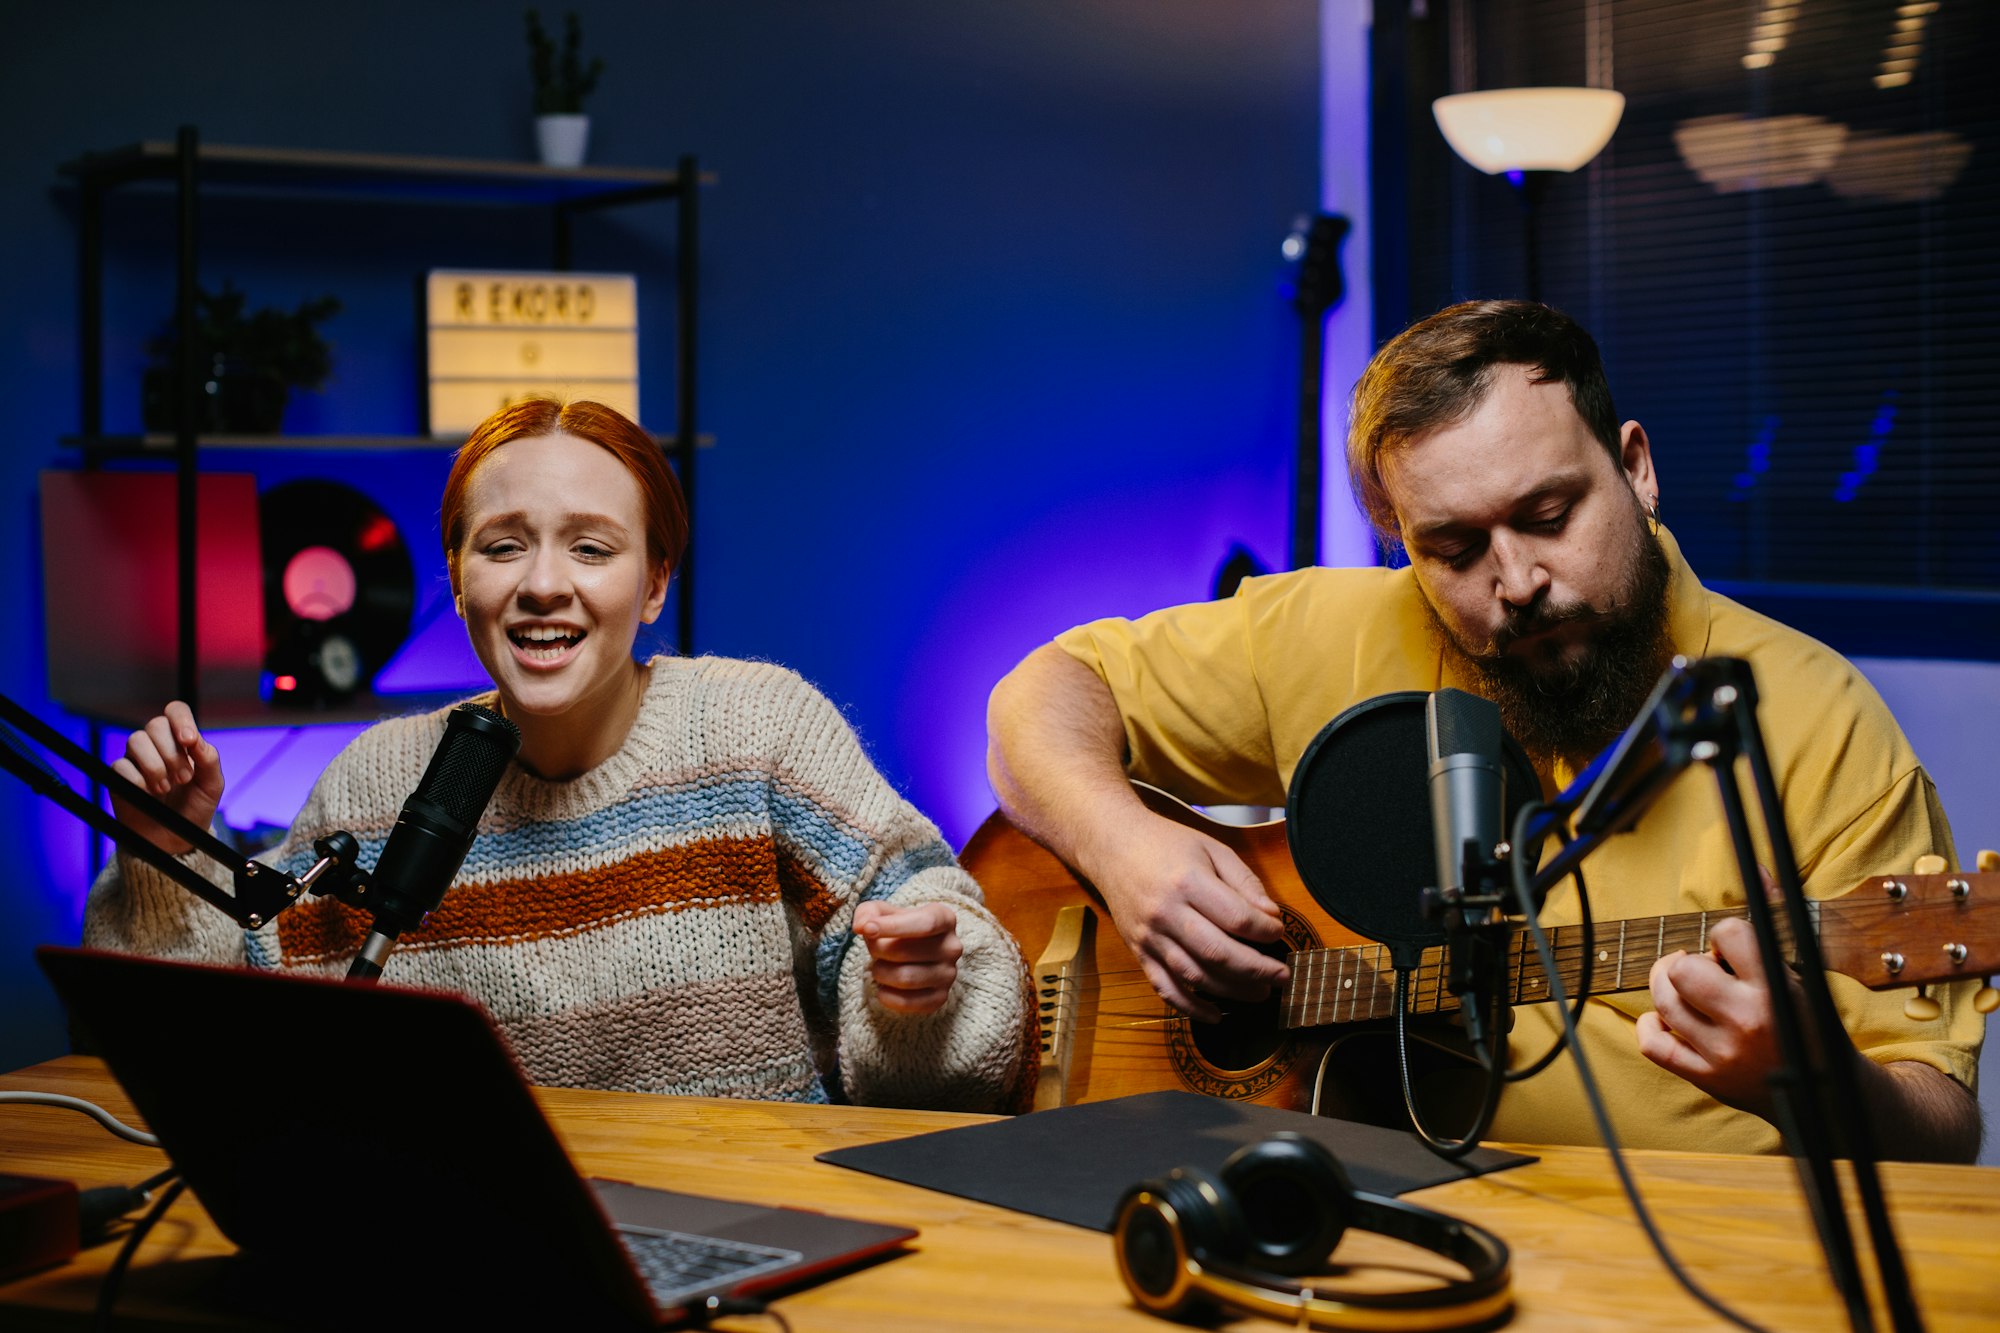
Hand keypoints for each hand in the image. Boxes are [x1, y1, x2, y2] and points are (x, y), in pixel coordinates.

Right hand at [109, 702, 224, 856]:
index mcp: (181, 741)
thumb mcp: (211, 785)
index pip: (176, 711)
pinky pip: (120, 765)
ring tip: (167, 788)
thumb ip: (209, 759)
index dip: (181, 720)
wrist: (175, 840)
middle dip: (172, 752)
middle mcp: (157, 745)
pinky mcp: (118, 776)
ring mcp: (136, 759)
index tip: (189, 741)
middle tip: (184, 778)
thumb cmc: (194, 809)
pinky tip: (149, 794)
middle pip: (155, 724)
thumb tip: (196, 740)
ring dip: (155, 765)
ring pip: (136, 740)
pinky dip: (138, 779)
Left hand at [855, 901, 962, 1014]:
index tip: (867, 929)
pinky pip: (909, 1002)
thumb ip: (867, 912)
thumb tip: (861, 927)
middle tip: (873, 948)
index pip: (925, 923)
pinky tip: (882, 988)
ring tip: (879, 967)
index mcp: (944, 918)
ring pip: (905, 978)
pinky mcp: (940, 997)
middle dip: (878, 950)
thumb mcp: (883, 912)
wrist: (914, 952)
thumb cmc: (897, 928)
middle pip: (906, 952)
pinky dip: (887, 996)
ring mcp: (948, 974)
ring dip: (881, 973)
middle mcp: (952, 946)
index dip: (893, 926)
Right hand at [1088, 813, 1288, 1022]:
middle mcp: (1166, 912)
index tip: (1278, 931)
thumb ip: (1244, 881)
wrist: (1111, 845)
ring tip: (1260, 992)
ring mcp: (1150, 936)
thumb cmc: (1166, 843)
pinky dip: (1190, 1007)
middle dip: (1257, 970)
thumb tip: (1270, 917)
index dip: (1265, 931)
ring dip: (1232, 991)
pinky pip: (1165, 987)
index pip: (1237, 918)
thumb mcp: (1211, 848)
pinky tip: (1215, 1015)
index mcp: (1188, 882)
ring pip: (1195, 975)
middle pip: (1218, 953)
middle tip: (1282, 976)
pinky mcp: (1139, 951)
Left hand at [1635, 914, 1795, 1117]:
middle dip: (1688, 963)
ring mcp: (1723, 1052)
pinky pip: (1654, 1046)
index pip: (1730, 935)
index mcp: (1775, 990)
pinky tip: (1660, 1018)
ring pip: (1664, 1003)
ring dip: (1667, 987)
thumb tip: (1716, 937)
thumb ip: (1757, 961)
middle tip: (1702, 970)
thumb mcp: (1798, 986)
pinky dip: (1649, 1026)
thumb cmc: (1807, 1031)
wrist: (1825, 1095)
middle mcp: (1746, 1019)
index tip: (1725, 948)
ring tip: (1682, 986)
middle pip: (1683, 970)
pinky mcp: (1706, 1078)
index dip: (1723, 935)